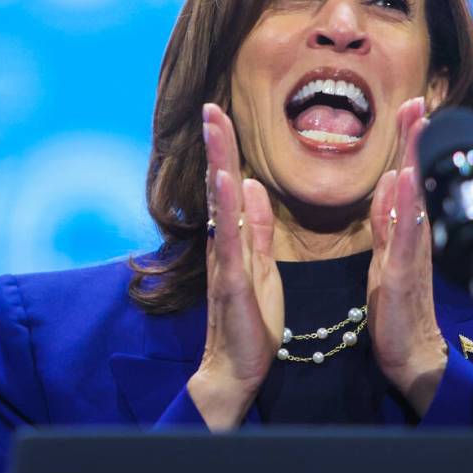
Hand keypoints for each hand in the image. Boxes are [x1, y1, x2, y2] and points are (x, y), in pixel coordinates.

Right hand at [187, 103, 283, 429]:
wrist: (237, 367)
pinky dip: (227, 208)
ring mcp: (224, 260)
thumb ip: (256, 226)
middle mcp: (224, 243)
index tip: (222, 113)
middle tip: (212, 106)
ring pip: (219, 204)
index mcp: (235, 239)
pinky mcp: (232, 280)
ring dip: (218, 162)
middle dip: (217, 144)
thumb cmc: (251, 320)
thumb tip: (249, 185)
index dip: (226, 148)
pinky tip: (227, 180)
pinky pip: (230, 238)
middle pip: (218, 184)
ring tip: (215, 126)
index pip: (229, 184)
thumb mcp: (261, 264)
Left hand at [367, 97, 447, 415]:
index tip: (410, 108)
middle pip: (415, 179)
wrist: (411, 353)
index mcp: (406, 230)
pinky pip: (405, 233)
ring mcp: (411, 252)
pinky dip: (405, 205)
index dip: (408, 142)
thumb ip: (388, 220)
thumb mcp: (386, 256)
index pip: (407, 177)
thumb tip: (390, 180)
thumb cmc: (397, 308)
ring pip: (414, 198)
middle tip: (417, 101)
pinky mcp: (401, 273)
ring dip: (414, 161)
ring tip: (416, 127)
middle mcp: (414, 235)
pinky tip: (405, 181)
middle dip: (415, 139)